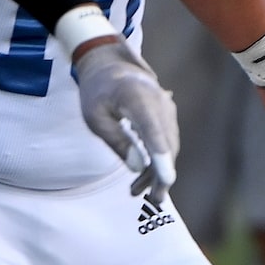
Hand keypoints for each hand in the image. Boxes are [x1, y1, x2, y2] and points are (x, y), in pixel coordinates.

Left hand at [73, 38, 179, 204]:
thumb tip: (137, 167)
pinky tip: (142, 177)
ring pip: (169, 147)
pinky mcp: (167, 116)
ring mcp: (167, 109)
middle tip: (149, 199)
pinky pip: (165, 141)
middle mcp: (159, 103)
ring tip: (137, 192)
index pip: (154, 133)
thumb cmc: (97, 92)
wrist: (110, 66)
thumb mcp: (95, 117)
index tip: (166, 180)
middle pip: (166, 146)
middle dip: (160, 176)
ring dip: (156, 171)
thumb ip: (116, 140)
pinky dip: (157, 160)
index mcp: (138, 99)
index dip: (161, 159)